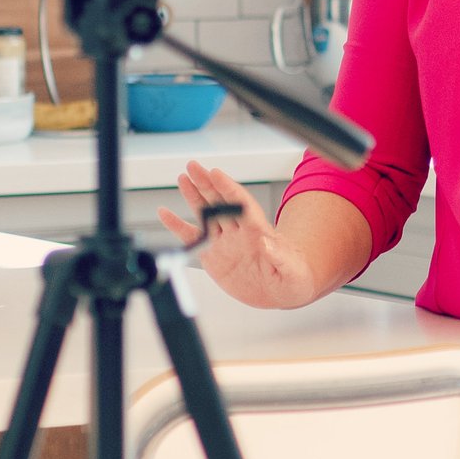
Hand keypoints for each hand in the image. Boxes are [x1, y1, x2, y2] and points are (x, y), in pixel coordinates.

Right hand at [155, 164, 321, 309]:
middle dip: (207, 183)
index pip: (241, 204)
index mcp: (259, 231)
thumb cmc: (293, 277)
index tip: (216, 173)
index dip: (228, 187)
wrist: (282, 292)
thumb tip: (265, 241)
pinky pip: (193, 238)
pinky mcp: (214, 257)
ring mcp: (226, 242)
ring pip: (206, 214)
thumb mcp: (291, 269)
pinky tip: (165, 214)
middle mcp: (240, 232)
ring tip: (182, 178)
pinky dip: (178, 227)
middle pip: (221, 201)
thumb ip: (279, 256)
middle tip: (193, 166)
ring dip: (194, 196)